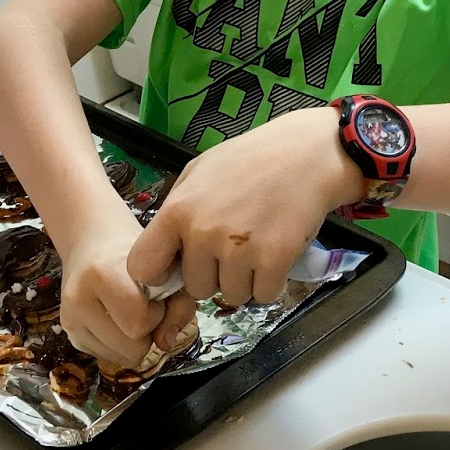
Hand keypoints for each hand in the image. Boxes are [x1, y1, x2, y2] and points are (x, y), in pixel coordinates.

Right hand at [55, 206, 171, 368]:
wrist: (94, 242)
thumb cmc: (136, 255)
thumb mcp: (167, 269)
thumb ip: (178, 306)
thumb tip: (166, 344)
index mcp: (101, 274)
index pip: (138, 323)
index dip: (156, 315)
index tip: (155, 296)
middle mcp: (77, 298)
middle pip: (130, 349)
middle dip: (146, 332)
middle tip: (144, 307)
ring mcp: (68, 319)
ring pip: (119, 359)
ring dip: (133, 341)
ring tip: (130, 312)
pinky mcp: (68, 332)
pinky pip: (107, 357)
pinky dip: (119, 344)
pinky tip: (117, 318)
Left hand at [127, 107, 360, 308]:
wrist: (307, 154)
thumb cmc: (251, 159)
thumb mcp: (198, 172)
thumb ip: (177, 211)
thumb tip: (164, 251)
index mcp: (177, 211)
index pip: (142, 268)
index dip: (159, 274)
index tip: (176, 268)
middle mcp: (203, 234)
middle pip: (195, 288)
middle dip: (213, 275)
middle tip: (233, 248)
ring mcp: (238, 250)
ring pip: (230, 295)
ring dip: (244, 281)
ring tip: (256, 247)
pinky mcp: (274, 261)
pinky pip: (263, 296)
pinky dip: (271, 283)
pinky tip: (275, 255)